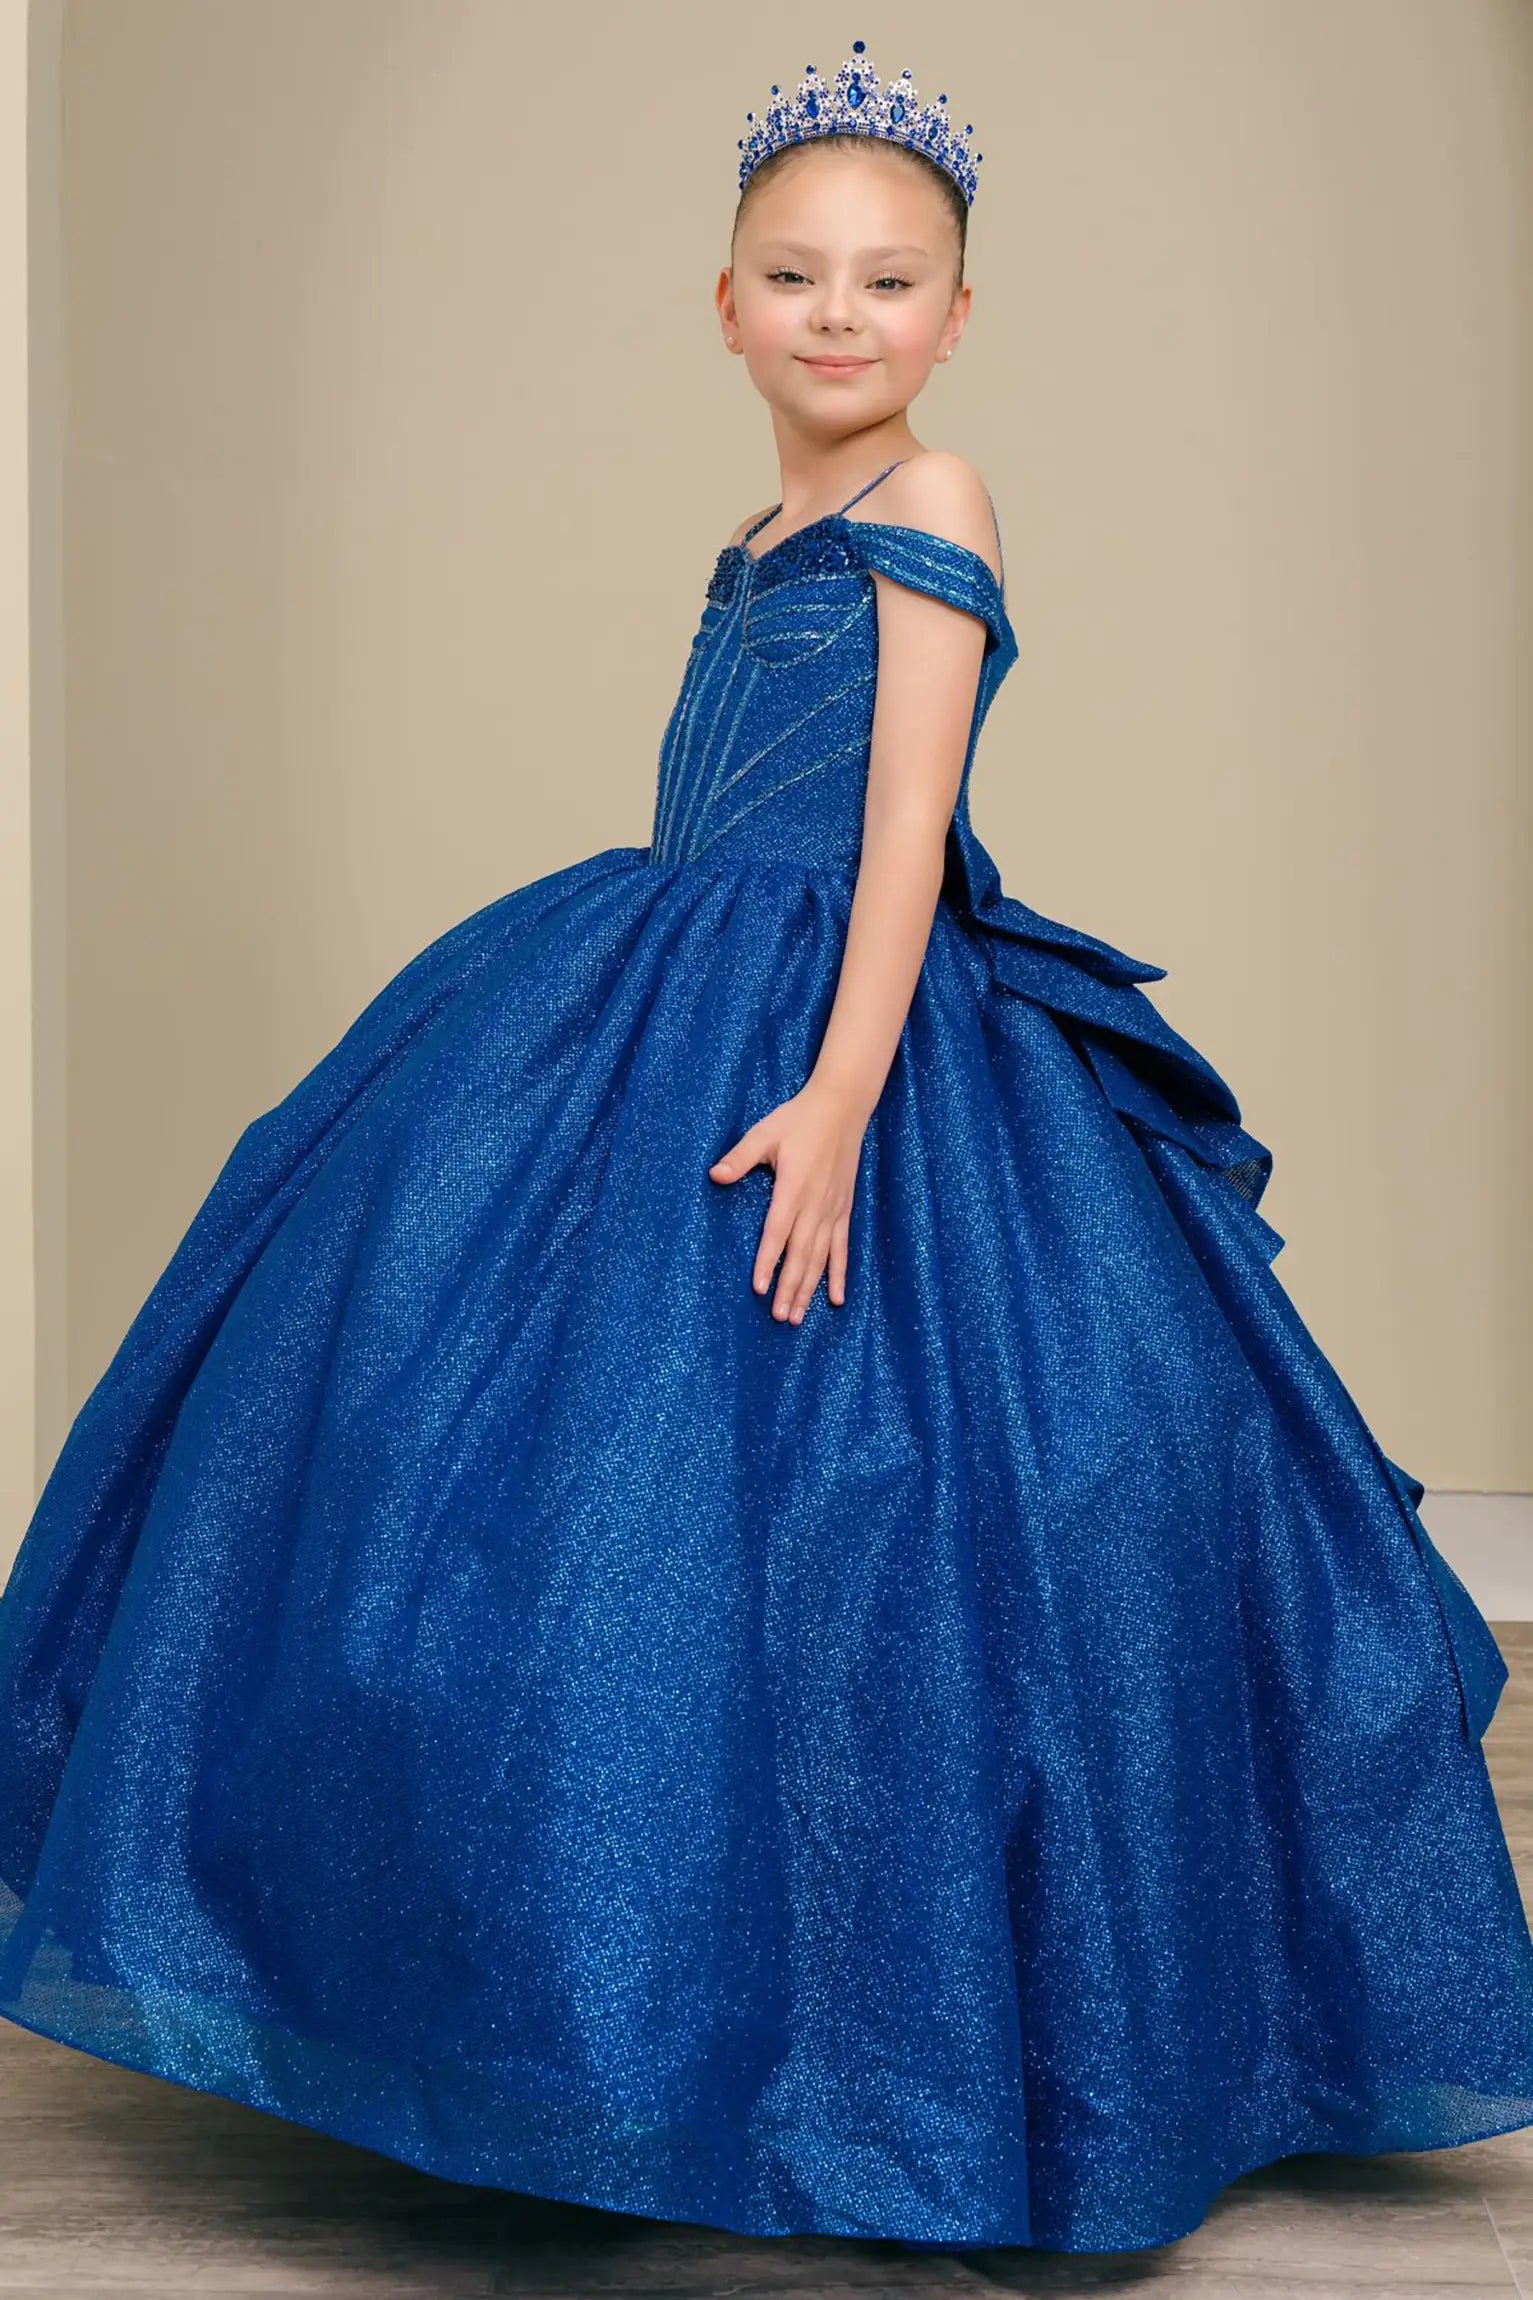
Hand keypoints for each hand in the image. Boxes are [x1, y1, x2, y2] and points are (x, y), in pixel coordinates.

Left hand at [707, 1076, 869, 1322]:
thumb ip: (740, 1158)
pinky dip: (839, 1274)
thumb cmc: (798, 1120)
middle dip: (790, 1288)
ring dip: (809, 1288)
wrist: (842, 1109)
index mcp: (793, 1188)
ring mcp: (833, 1210)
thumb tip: (714, 1176)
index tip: (760, 1289)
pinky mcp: (844, 1210)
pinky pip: (842, 1248)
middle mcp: (816, 1204)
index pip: (777, 1232)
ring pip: (821, 1257)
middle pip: (801, 1254)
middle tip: (780, 1317)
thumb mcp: (764, 1134)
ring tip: (798, 1316)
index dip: (768, 1261)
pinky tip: (835, 1299)